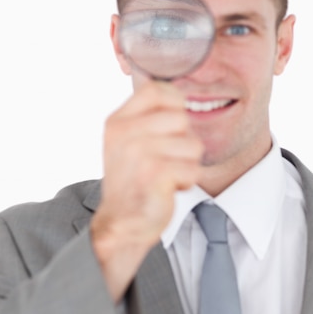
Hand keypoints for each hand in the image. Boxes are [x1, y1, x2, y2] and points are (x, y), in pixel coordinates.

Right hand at [90, 80, 203, 301]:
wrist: (121, 223)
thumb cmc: (131, 182)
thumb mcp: (127, 142)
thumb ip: (147, 117)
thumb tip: (178, 92)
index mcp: (118, 121)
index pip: (156, 89)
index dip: (175, 103)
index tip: (173, 126)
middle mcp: (125, 132)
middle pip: (182, 118)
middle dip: (184, 142)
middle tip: (166, 160)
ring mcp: (139, 152)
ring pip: (194, 145)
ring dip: (187, 164)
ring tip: (166, 175)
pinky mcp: (155, 172)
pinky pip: (193, 168)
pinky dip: (187, 182)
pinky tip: (168, 188)